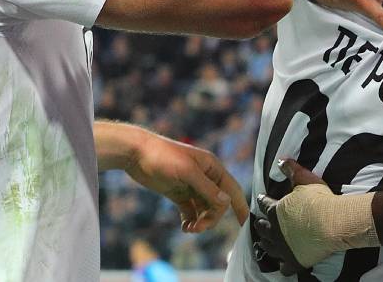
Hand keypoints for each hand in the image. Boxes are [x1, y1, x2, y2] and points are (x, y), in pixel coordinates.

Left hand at [124, 132, 249, 231]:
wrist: (136, 153)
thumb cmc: (163, 156)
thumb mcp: (187, 172)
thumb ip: (207, 188)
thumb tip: (226, 202)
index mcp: (212, 168)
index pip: (232, 189)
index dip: (240, 206)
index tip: (245, 224)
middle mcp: (205, 177)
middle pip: (217, 204)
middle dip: (211, 217)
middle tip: (198, 227)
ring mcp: (191, 186)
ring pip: (204, 209)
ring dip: (201, 221)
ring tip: (190, 228)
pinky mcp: (179, 193)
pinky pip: (191, 210)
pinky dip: (190, 220)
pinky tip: (185, 227)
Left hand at [252, 160, 328, 273]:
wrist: (332, 223)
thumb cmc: (320, 200)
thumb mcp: (306, 180)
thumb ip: (292, 170)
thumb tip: (281, 159)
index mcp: (276, 211)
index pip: (265, 204)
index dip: (263, 201)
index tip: (260, 199)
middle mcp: (275, 231)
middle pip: (262, 228)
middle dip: (260, 224)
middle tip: (258, 223)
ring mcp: (284, 248)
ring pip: (268, 247)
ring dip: (266, 244)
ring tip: (264, 242)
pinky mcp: (294, 261)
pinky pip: (284, 267)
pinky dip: (282, 265)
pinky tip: (282, 265)